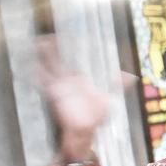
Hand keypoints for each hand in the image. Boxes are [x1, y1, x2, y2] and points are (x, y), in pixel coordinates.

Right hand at [38, 38, 109, 160]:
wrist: (85, 130)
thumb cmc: (96, 116)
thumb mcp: (109, 99)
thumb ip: (119, 86)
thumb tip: (132, 77)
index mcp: (80, 79)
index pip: (74, 60)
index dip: (71, 49)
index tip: (69, 36)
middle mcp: (69, 80)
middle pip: (59, 61)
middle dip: (53, 49)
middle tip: (49, 36)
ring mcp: (61, 86)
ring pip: (51, 68)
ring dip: (44, 57)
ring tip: (38, 42)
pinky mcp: (55, 94)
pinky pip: (45, 82)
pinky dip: (38, 73)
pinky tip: (33, 65)